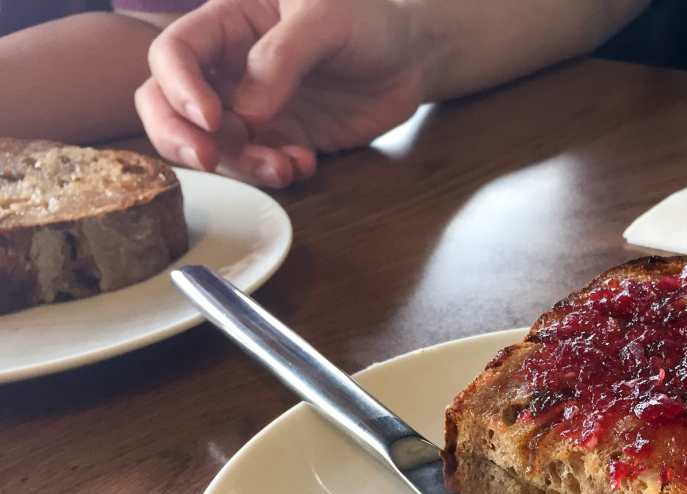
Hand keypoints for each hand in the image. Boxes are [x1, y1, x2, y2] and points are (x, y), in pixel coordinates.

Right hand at [135, 0, 422, 187]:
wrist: (409, 58)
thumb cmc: (367, 20)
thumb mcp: (327, 18)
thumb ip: (283, 57)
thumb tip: (247, 111)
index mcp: (228, 23)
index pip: (175, 53)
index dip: (178, 87)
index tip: (208, 118)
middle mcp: (228, 67)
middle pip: (168, 103)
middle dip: (176, 135)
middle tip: (206, 159)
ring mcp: (252, 107)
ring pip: (216, 143)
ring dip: (242, 163)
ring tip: (286, 166)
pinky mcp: (280, 138)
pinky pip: (259, 163)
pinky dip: (275, 172)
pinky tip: (305, 164)